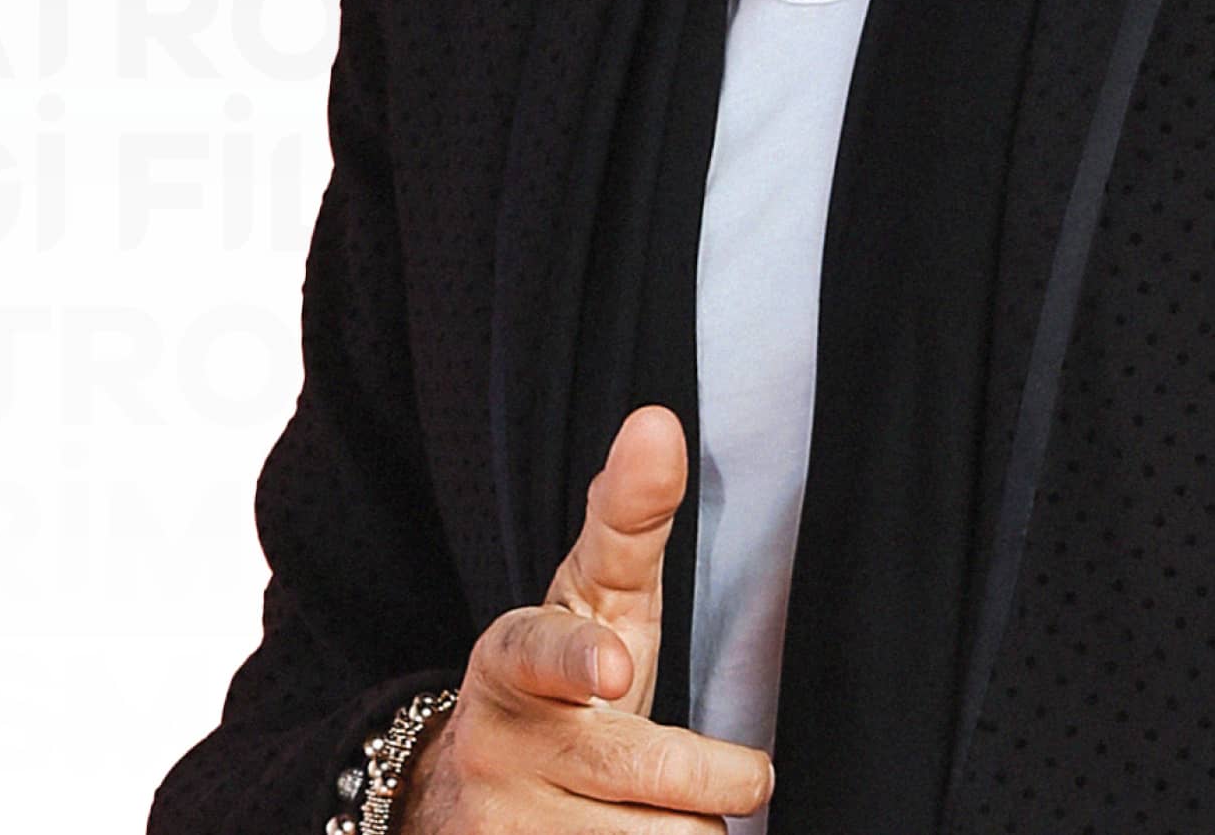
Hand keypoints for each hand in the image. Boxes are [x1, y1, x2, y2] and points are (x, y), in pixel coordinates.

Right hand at [401, 405, 776, 831]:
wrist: (465, 795)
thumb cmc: (563, 679)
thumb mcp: (589, 599)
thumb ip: (628, 517)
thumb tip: (659, 421)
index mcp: (516, 656)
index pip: (546, 651)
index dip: (584, 660)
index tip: (618, 668)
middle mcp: (504, 743)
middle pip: (642, 771)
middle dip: (714, 778)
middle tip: (749, 776)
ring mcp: (508, 828)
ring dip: (688, 831)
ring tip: (659, 810)